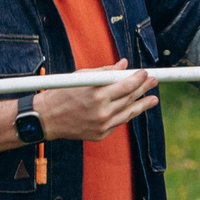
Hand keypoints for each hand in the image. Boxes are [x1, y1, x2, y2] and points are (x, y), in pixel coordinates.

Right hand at [35, 62, 158, 141]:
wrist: (46, 119)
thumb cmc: (61, 94)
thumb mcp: (81, 77)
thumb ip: (105, 72)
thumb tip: (123, 65)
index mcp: (97, 95)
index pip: (125, 85)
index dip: (138, 79)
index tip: (145, 73)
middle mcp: (102, 112)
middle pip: (130, 99)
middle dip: (143, 89)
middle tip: (153, 82)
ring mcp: (102, 125)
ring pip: (128, 113)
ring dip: (142, 105)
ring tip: (153, 99)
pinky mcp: (100, 134)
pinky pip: (118, 122)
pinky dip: (125, 114)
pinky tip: (133, 109)